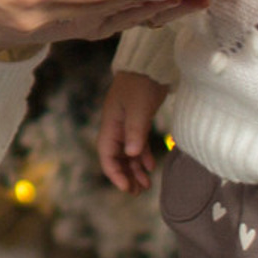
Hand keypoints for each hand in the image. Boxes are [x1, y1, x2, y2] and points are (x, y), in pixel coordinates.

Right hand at [0, 0, 192, 53]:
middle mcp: (37, 17)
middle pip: (104, 15)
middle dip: (149, 5)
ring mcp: (36, 30)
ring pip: (97, 29)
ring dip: (136, 18)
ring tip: (175, 8)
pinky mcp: (32, 32)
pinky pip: (82, 31)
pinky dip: (112, 22)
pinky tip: (132, 13)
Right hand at [95, 69, 165, 193]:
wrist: (150, 64)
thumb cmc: (141, 84)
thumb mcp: (138, 108)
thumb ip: (135, 131)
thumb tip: (132, 154)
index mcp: (111, 124)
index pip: (107, 154)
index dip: (114, 173)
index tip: (126, 187)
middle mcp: (116, 127)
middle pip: (116, 157)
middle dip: (125, 176)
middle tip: (137, 192)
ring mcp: (127, 124)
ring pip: (128, 153)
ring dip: (135, 169)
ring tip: (145, 185)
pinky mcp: (138, 121)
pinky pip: (137, 144)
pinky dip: (143, 156)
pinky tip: (150, 165)